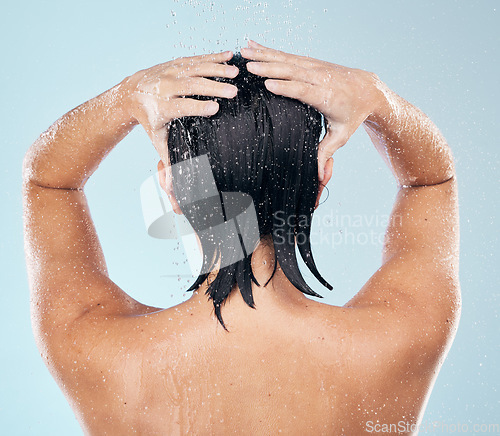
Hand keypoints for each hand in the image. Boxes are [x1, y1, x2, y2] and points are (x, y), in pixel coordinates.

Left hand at [120, 51, 238, 161]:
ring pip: (196, 69)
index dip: (199, 107)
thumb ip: (167, 156)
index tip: (216, 108)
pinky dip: (213, 56)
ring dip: (217, 69)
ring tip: (235, 72)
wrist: (131, 91)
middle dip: (214, 87)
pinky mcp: (177, 63)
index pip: (183, 107)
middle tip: (234, 90)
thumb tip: (173, 182)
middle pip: (192, 86)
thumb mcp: (157, 137)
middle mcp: (167, 87)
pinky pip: (197, 58)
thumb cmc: (149, 118)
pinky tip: (229, 56)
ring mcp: (172, 72)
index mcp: (163, 107)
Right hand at [241, 41, 381, 180]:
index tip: (267, 84)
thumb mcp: (341, 135)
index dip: (285, 87)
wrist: (368, 89)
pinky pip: (287, 54)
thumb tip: (319, 176)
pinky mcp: (310, 62)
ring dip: (264, 55)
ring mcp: (314, 67)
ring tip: (243, 52)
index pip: (302, 90)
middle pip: (290, 71)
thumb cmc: (353, 114)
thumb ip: (326, 152)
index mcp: (325, 96)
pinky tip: (253, 45)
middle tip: (248, 66)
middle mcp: (319, 78)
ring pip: (286, 59)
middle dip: (268, 68)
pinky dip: (269, 50)